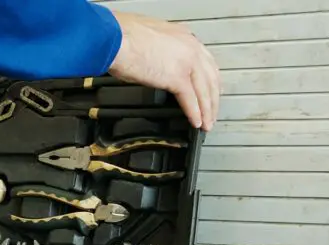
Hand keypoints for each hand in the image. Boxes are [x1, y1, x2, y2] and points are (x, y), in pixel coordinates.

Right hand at [108, 11, 220, 130]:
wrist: (116, 39)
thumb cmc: (122, 36)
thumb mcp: (150, 37)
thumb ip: (161, 49)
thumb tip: (157, 61)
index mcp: (184, 36)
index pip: (205, 61)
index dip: (210, 79)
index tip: (213, 90)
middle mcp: (190, 47)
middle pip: (210, 77)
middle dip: (213, 99)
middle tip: (213, 112)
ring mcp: (186, 62)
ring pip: (204, 90)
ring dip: (207, 110)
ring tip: (207, 123)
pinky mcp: (177, 77)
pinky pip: (190, 100)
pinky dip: (194, 113)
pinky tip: (196, 122)